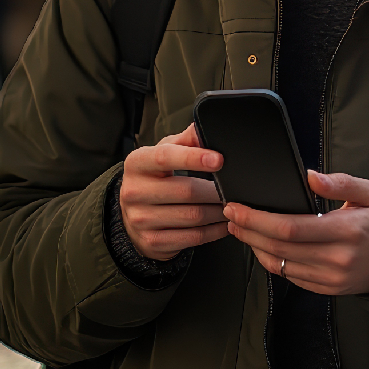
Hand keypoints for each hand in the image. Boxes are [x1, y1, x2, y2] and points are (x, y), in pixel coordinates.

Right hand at [120, 123, 226, 260]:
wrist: (134, 216)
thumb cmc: (156, 177)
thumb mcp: (165, 152)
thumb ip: (186, 140)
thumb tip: (205, 126)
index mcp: (137, 163)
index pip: (165, 158)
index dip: (193, 158)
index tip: (219, 159)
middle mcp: (134, 192)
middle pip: (185, 191)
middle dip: (215, 190)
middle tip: (235, 187)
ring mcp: (140, 220)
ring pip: (192, 216)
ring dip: (218, 211)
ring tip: (232, 204)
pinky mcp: (152, 242)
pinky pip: (192, 237)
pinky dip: (214, 231)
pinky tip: (224, 223)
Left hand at [223, 171, 368, 294]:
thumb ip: (342, 183)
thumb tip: (310, 177)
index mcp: (347, 230)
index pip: (292, 227)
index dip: (259, 218)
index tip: (238, 207)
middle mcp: (336, 258)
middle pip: (280, 246)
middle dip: (249, 230)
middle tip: (230, 214)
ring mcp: (330, 278)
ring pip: (280, 264)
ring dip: (254, 246)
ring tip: (240, 228)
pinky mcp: (325, 289)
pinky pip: (290, 276)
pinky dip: (270, 261)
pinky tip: (261, 245)